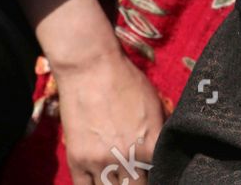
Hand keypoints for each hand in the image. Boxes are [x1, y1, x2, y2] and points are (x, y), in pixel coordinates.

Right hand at [55, 51, 163, 184]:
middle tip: (136, 175)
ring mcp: (100, 163)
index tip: (153, 174)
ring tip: (120, 175)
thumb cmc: (126, 80)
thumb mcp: (155, 106)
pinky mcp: (77, 160)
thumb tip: (163, 155)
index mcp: (151, 147)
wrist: (91, 67)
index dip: (157, 177)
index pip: (159, 178)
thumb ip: (160, 135)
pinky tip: (100, 179)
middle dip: (138, 183)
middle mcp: (127, 160)